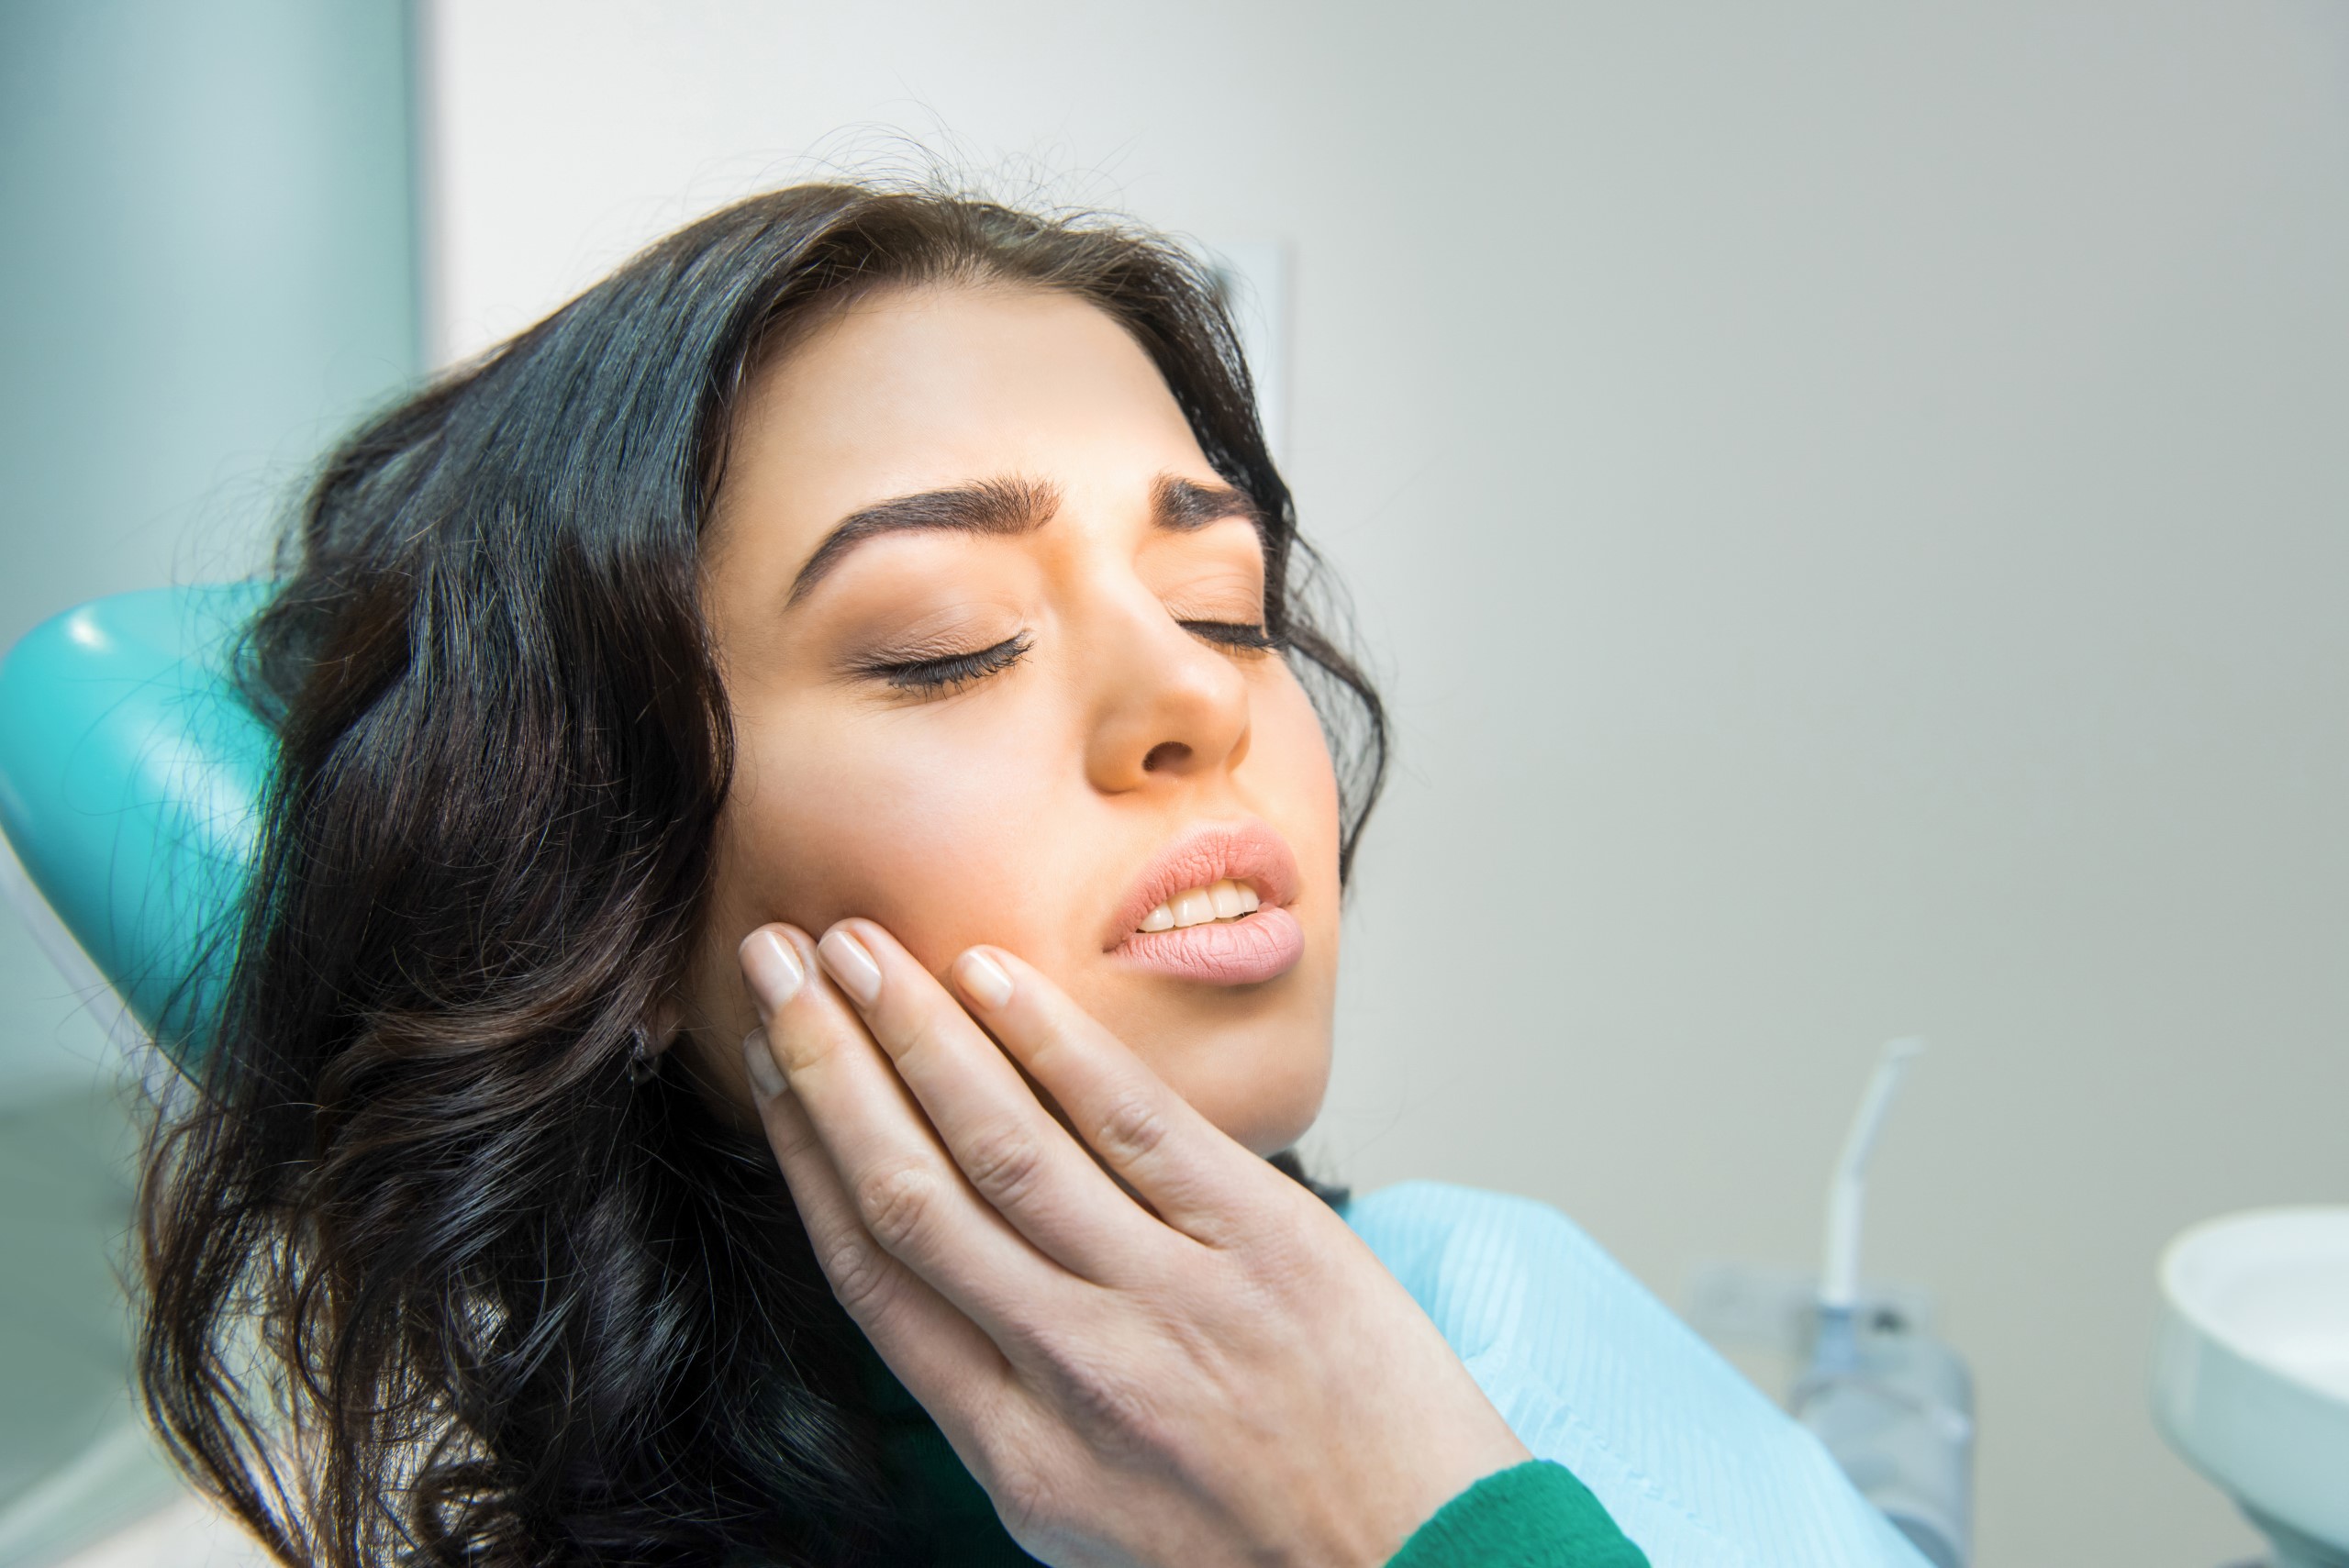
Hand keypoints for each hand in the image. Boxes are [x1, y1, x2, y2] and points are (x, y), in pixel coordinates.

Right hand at [735, 918, 1528, 1567]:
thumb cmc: (1258, 1549)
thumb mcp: (1091, 1520)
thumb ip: (1005, 1405)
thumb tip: (940, 1283)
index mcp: (1016, 1454)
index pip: (875, 1279)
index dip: (806, 1160)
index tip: (770, 1074)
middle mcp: (1072, 1371)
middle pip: (912, 1193)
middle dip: (828, 1069)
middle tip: (774, 966)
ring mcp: (1166, 1300)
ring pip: (1002, 1145)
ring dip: (913, 1033)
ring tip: (853, 946)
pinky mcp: (1260, 1238)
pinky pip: (1131, 1121)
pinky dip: (1051, 1042)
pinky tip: (990, 974)